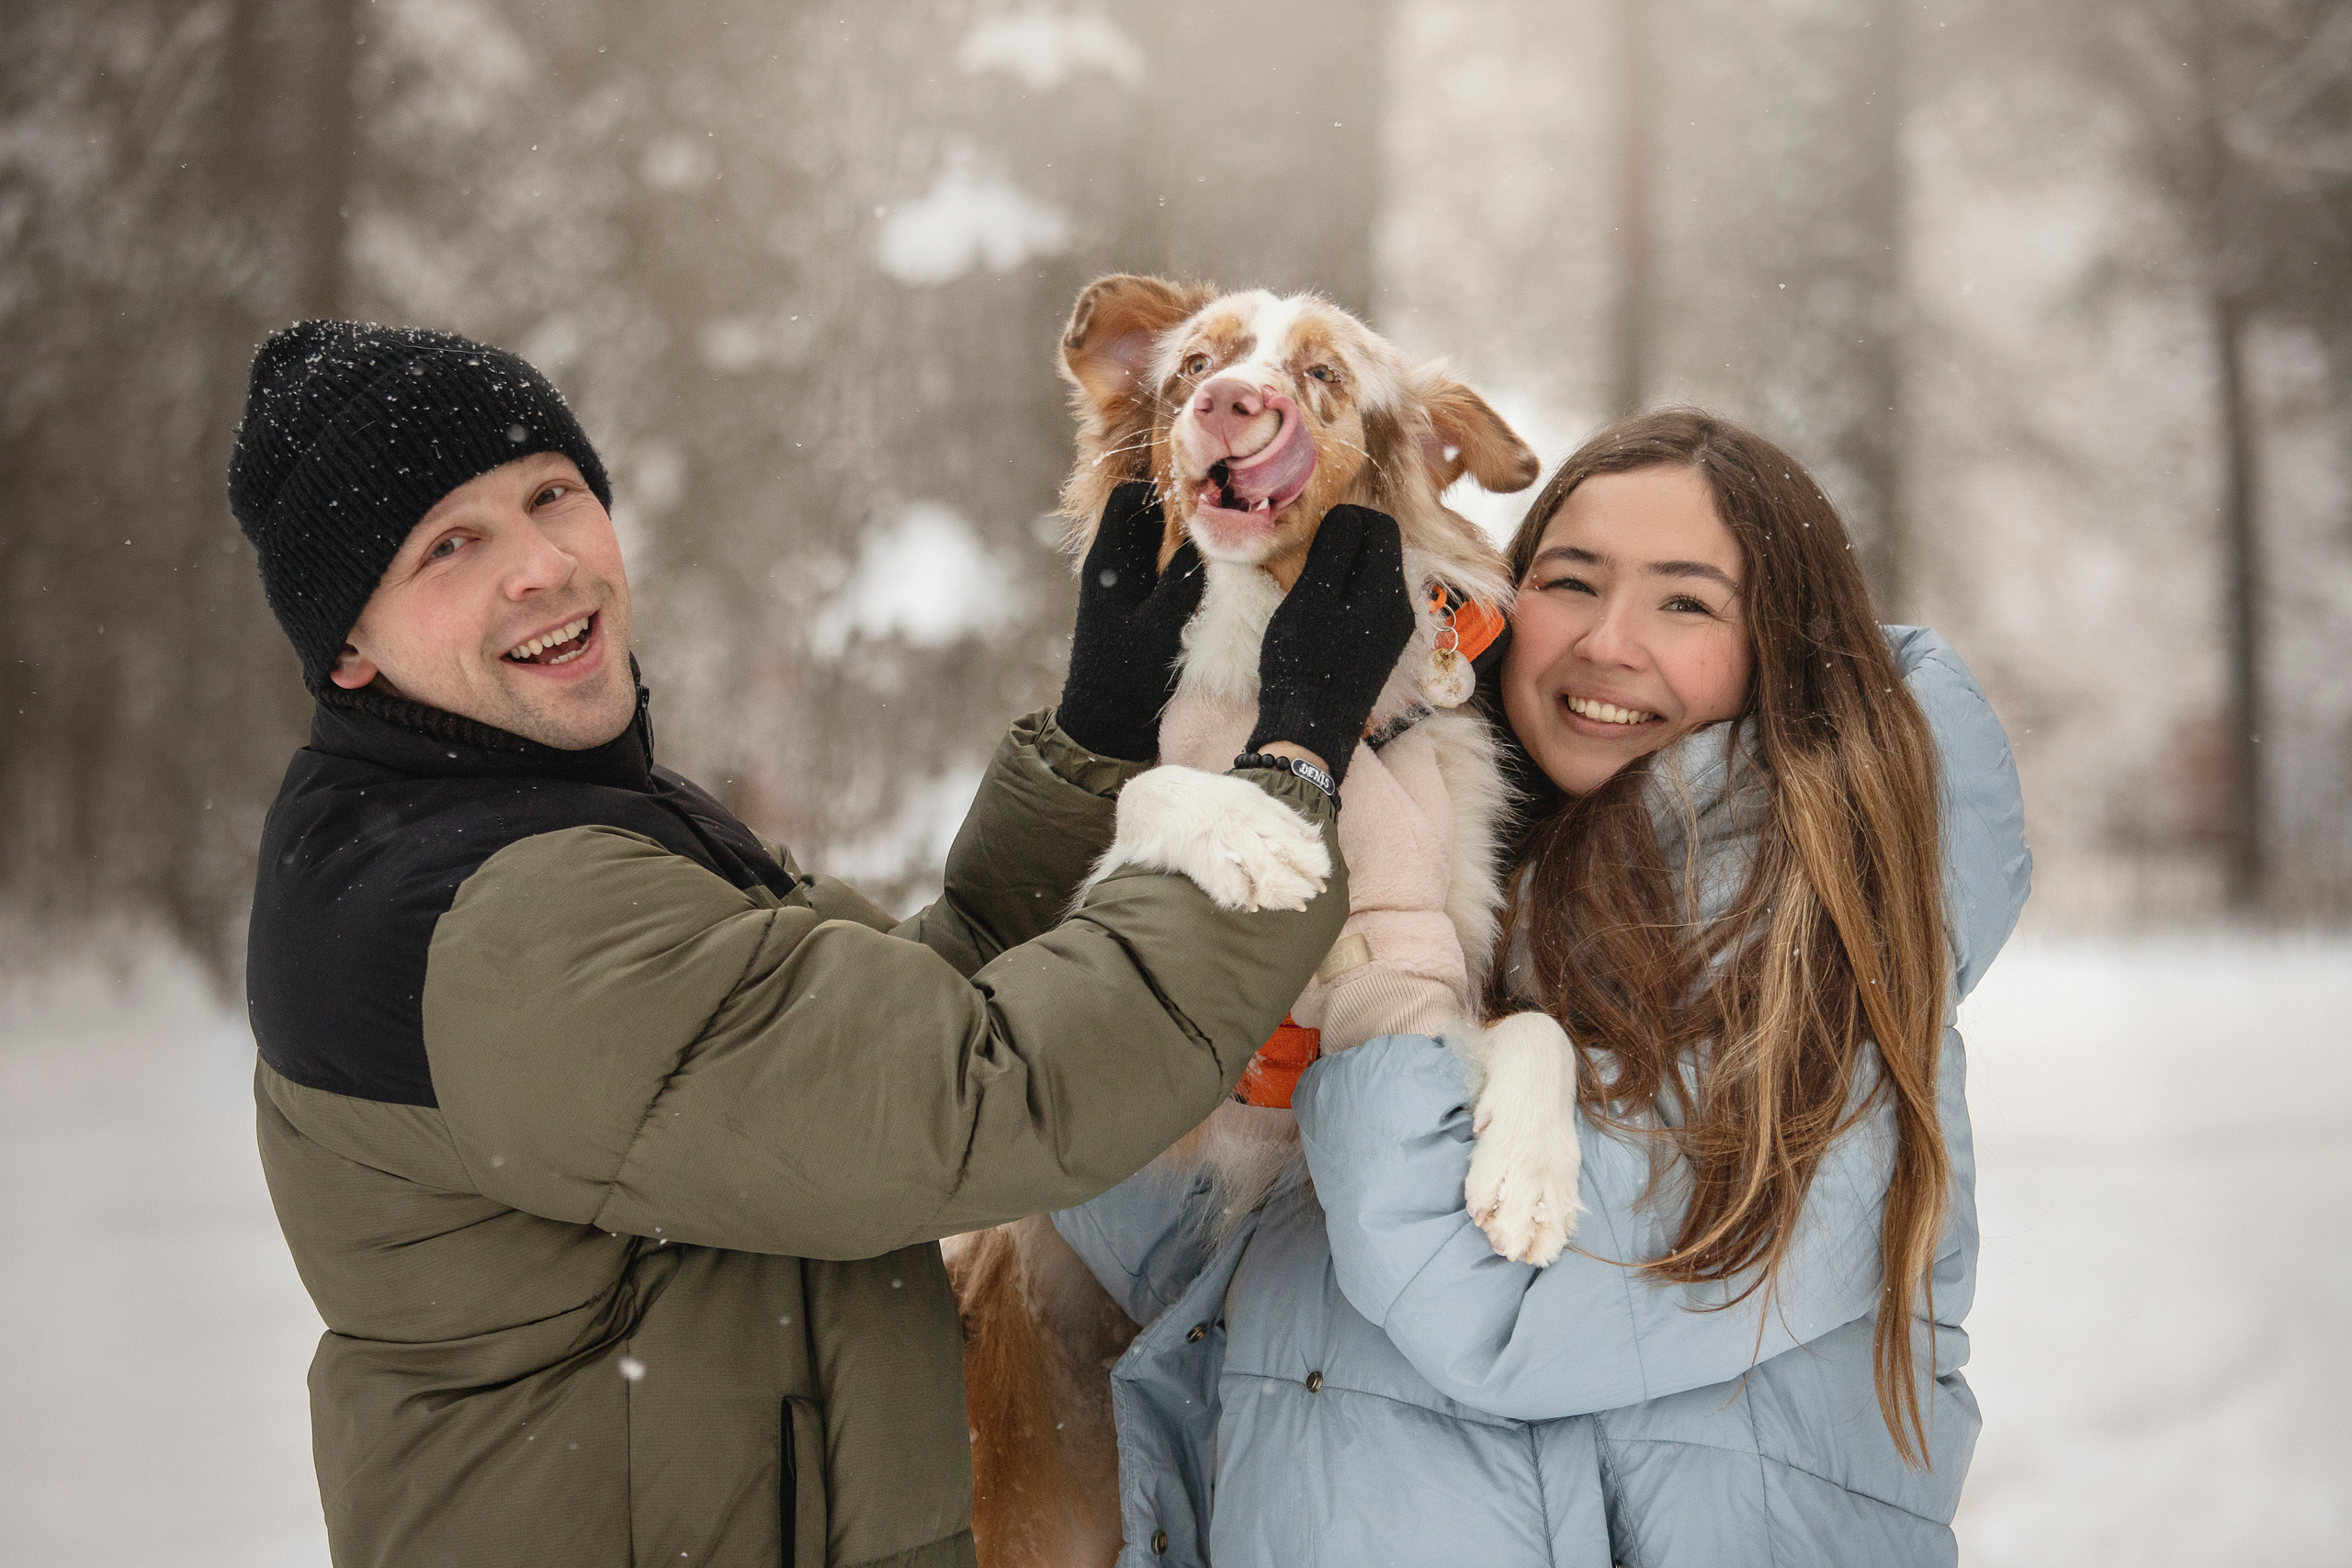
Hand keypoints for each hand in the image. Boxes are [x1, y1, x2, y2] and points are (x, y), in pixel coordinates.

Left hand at [1058, 482, 1205, 761]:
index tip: (1203, 500)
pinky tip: (1211, 578)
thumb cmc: (1126, 676)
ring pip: (1155, 542)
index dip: (1163, 490)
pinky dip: (1182, 566)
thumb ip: (1184, 577)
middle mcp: (1111, 565)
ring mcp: (1122, 585)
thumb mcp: (1161, 625)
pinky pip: (1159, 569)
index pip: (1128, 496)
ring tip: (1223, 547)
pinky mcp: (1135, 605)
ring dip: (1185, 541)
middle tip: (1224, 520)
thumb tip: (1211, 533)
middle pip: (1146, 516)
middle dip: (1182, 513)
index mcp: (1107, 560)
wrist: (1103, 726)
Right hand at [1246, 505, 1415, 789]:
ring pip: (1376, 577)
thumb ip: (1335, 549)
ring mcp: (1396, 629)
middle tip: (1312, 556)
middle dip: (1350, 544)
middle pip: (1383, 551)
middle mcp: (1402, 606)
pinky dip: (1350, 596)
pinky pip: (1372, 603)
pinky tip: (1325, 611)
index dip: (1349, 519)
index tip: (1317, 532)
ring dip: (1348, 571)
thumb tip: (1348, 515)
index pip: (1382, 526)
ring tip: (1314, 585)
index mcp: (1388, 587)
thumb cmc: (1306, 658)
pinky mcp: (1384, 647)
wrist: (1313, 726)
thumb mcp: (1311, 594)